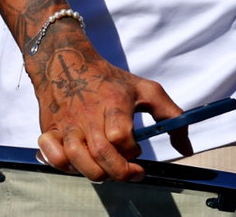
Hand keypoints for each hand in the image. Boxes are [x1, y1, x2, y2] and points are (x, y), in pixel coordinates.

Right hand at [29, 30, 190, 181]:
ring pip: (76, 160)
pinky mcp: (49, 130)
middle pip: (101, 154)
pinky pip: (53, 157)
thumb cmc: (110, 81)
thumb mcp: (145, 90)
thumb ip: (172, 116)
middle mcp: (87, 114)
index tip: (139, 152)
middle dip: (119, 172)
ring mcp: (66, 123)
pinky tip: (80, 162)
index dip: (131, 151)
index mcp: (113, 102)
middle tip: (130, 171)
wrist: (67, 62)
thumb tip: (186, 148)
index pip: (120, 136)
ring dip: (95, 172)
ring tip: (106, 168)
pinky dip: (66, 166)